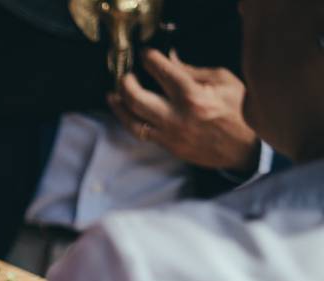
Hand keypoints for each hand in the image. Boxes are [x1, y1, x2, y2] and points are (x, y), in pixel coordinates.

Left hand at [108, 48, 260, 173]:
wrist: (246, 148)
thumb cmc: (238, 111)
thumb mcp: (223, 81)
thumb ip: (192, 71)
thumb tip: (169, 61)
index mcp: (193, 96)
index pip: (161, 72)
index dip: (149, 59)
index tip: (146, 54)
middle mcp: (177, 116)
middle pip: (136, 98)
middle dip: (125, 83)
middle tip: (125, 75)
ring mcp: (170, 134)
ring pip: (132, 121)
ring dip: (118, 106)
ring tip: (113, 95)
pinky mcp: (169, 147)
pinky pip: (141, 133)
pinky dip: (130, 121)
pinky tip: (126, 112)